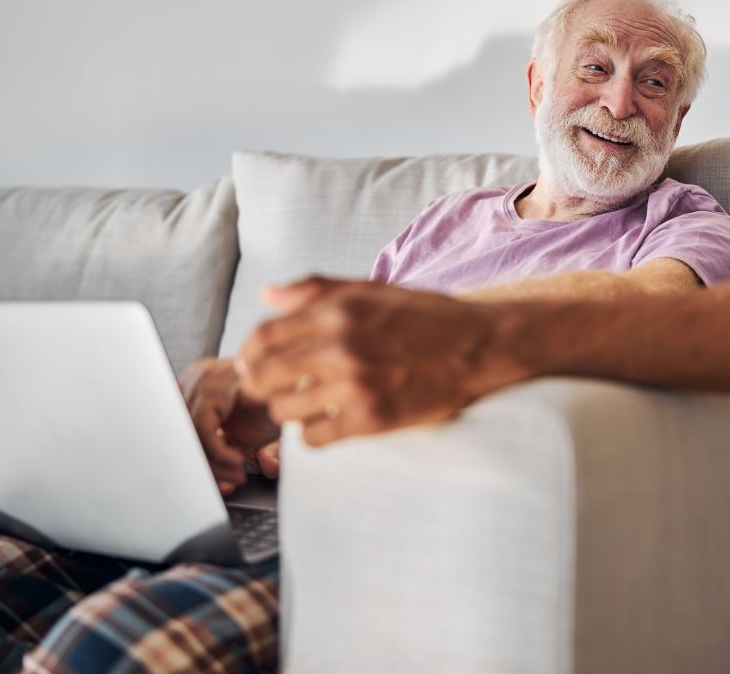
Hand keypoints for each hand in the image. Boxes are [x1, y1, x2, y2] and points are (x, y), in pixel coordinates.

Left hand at [179, 357, 279, 493]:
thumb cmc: (282, 407)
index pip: (177, 425)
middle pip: (179, 429)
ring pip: (187, 431)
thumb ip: (225, 455)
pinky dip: (217, 452)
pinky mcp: (218, 383)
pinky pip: (202, 428)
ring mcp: (206, 375)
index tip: (218, 481)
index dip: (195, 458)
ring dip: (211, 462)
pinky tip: (237, 459)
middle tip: (226, 482)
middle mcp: (199, 375)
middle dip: (204, 464)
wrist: (309, 391)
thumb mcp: (247, 437)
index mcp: (200, 383)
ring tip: (234, 473)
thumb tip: (220, 483)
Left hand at [235, 277, 526, 446]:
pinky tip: (329, 423)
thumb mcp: (373, 290)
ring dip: (289, 410)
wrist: (479, 347)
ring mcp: (356, 385)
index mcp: (338, 310)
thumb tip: (267, 294)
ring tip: (308, 405)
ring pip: (285, 410)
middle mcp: (342, 346)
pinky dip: (314, 434)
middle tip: (273, 389)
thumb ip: (316, 290)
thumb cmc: (428, 317)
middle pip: (263, 376)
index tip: (255, 363)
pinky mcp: (373, 419)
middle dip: (261, 385)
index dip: (249, 353)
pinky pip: (314, 438)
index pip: (263, 335)